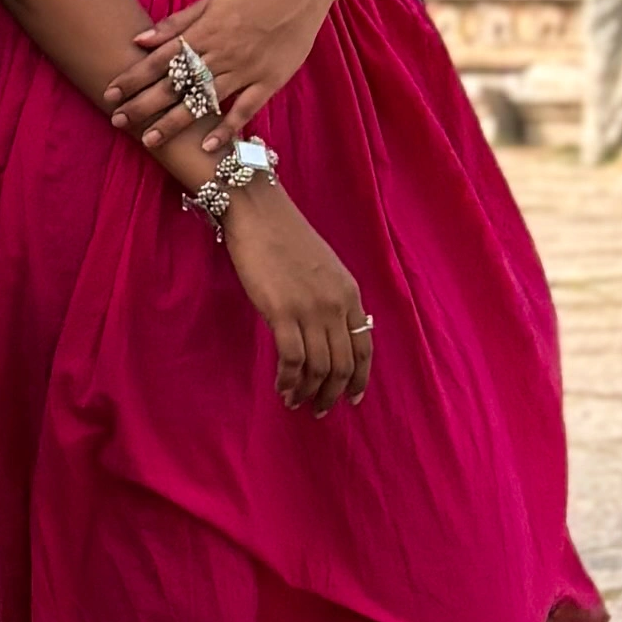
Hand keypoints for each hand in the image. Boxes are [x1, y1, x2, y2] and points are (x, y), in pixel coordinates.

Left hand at [100, 0, 322, 141]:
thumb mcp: (209, 2)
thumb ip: (175, 23)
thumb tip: (140, 39)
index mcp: (202, 33)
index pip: (158, 59)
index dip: (133, 77)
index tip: (110, 93)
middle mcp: (218, 54)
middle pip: (173, 83)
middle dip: (143, 104)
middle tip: (118, 121)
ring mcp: (243, 70)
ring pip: (202, 100)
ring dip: (174, 122)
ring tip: (149, 140)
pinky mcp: (267, 82)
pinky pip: (243, 110)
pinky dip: (226, 128)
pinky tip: (207, 147)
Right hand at [215, 175, 374, 414]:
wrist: (258, 212)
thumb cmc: (285, 237)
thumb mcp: (325, 268)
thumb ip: (333, 299)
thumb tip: (330, 333)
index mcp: (350, 294)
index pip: (364, 348)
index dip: (359, 379)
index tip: (352, 399)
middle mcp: (335, 305)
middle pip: (342, 364)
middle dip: (332, 394)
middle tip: (318, 409)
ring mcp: (310, 309)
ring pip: (319, 368)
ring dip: (308, 392)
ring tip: (295, 402)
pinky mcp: (281, 311)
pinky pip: (292, 359)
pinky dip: (288, 379)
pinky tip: (282, 386)